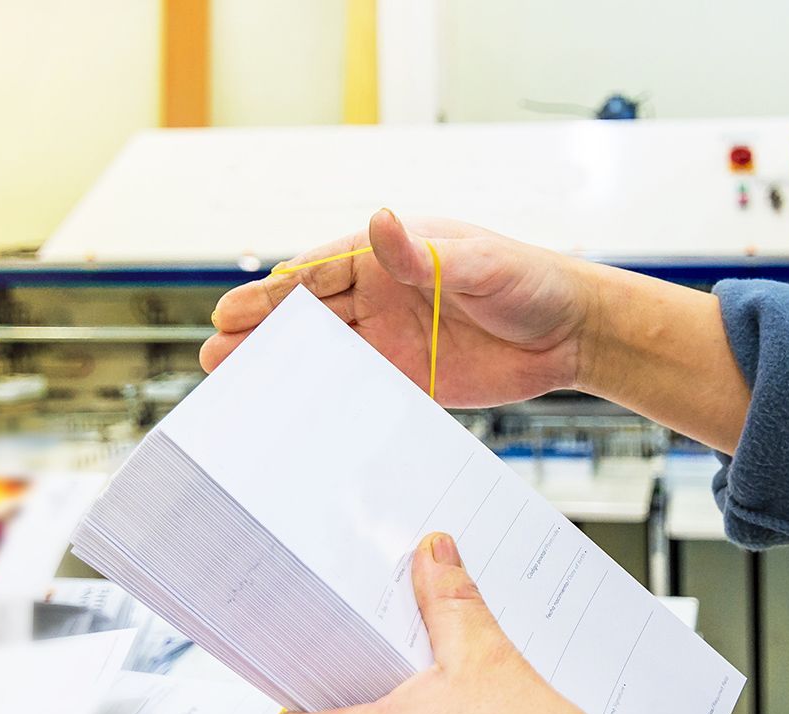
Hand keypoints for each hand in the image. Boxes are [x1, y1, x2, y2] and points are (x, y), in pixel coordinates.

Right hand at [201, 210, 599, 407]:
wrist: (574, 332)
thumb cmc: (531, 280)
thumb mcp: (477, 262)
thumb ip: (423, 254)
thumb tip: (379, 222)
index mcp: (389, 257)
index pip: (317, 275)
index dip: (273, 295)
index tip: (231, 311)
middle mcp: (383, 296)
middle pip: (309, 316)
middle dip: (262, 335)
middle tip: (214, 357)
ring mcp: (394, 339)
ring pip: (326, 354)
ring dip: (284, 369)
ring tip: (236, 386)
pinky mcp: (413, 379)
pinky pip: (360, 390)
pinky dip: (327, 402)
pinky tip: (295, 416)